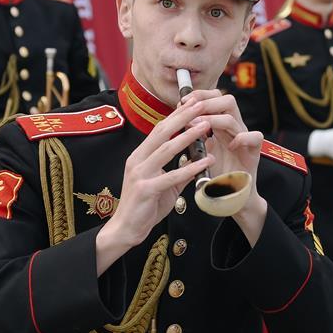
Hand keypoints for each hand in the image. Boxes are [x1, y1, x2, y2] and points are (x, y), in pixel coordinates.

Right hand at [96, 99, 213, 264]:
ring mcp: (140, 174)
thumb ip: (179, 172)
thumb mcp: (164, 186)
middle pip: (162, 133)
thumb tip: (196, 160)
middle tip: (200, 103)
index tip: (191, 102)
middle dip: (182, 117)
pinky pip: (172, 176)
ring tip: (206, 126)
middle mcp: (138, 160)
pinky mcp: (146, 189)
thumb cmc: (144, 207)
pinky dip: (191, 167)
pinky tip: (206, 161)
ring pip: (167, 149)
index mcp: (140, 156)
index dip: (176, 115)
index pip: (159, 130)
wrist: (125, 230)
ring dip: (188, 136)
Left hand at [182, 89, 268, 243]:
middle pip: (227, 100)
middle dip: (207, 102)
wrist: (231, 198)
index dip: (199, 96)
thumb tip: (173, 123)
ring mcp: (245, 140)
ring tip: (199, 128)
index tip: (182, 102)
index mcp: (220, 126)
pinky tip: (231, 145)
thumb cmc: (215, 175)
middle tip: (190, 110)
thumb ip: (192, 138)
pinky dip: (243, 138)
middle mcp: (234, 129)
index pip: (214, 98)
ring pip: (234, 117)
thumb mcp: (200, 153)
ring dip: (215, 119)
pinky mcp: (254, 153)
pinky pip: (255, 137)